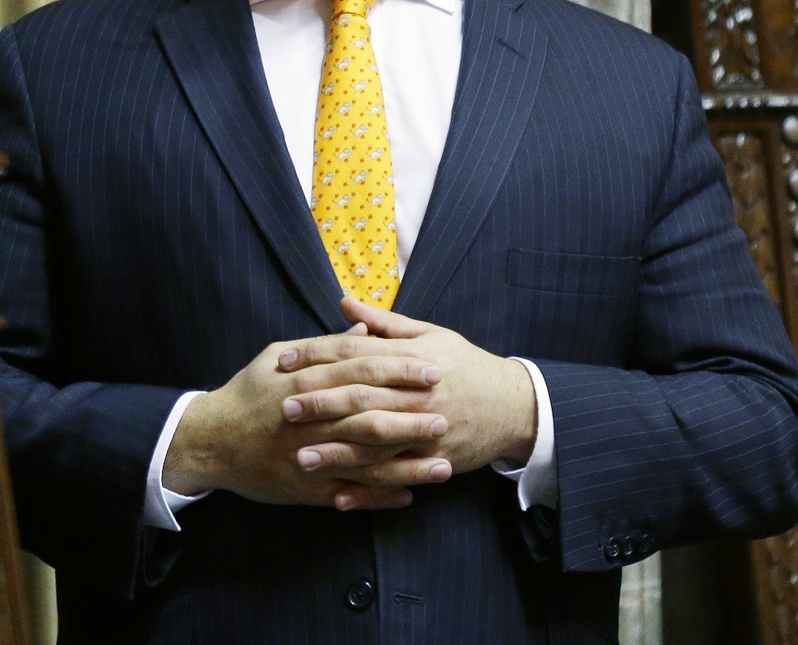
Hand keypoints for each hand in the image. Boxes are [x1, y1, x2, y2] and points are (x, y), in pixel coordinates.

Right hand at [163, 328, 455, 511]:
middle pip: (368, 416)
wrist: (210, 442)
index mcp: (303, 381)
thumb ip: (320, 346)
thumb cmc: (246, 394)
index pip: (359, 371)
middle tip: (447, 415)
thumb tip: (362, 332)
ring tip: (443, 465)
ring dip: (406, 465)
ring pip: (365, 462)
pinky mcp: (304, 489)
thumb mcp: (275, 356)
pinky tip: (409, 497)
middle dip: (411, 417)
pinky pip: (349, 495)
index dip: (398, 370)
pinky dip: (379, 498)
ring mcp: (308, 457)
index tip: (432, 368)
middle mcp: (309, 419)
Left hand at [275, 297, 536, 481]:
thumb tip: (343, 303)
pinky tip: (338, 496)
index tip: (284, 362)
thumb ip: (384, 322)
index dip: (317, 355)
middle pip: (362, 396)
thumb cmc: (466, 366)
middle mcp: (417, 392)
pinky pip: (396, 478)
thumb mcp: (430, 335)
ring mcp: (427, 430)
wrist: (514, 405)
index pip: (356, 352)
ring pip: (375, 442)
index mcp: (413, 357)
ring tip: (300, 457)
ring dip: (336, 452)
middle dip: (320, 402)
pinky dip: (368, 489)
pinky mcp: (435, 461)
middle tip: (283, 407)